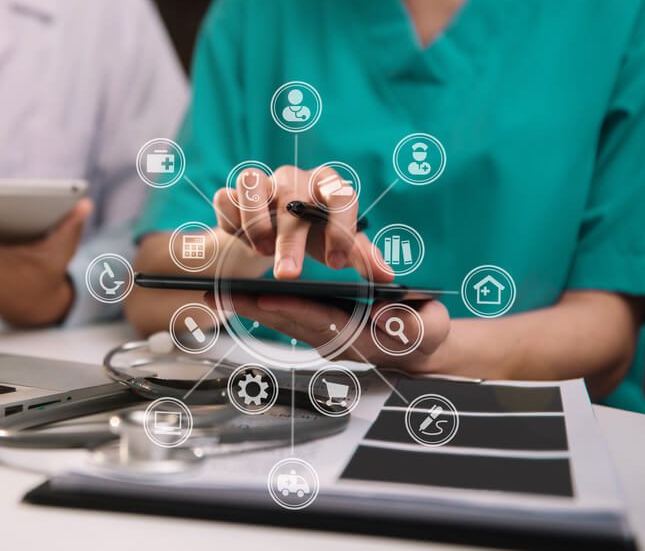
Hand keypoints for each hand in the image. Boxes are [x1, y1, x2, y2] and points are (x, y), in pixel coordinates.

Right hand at [213, 165, 392, 280]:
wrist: (277, 233)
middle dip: (290, 239)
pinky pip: (225, 197)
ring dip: (255, 222)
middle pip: (291, 197)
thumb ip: (361, 257)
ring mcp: (262, 182)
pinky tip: (238, 237)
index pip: (341, 196)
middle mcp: (294, 178)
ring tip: (262, 250)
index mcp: (328, 185)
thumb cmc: (314, 235)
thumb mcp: (339, 247)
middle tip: (288, 274)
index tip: (337, 264)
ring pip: (252, 182)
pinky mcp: (233, 193)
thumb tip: (386, 276)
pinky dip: (230, 219)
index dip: (339, 229)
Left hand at [224, 293, 450, 370]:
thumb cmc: (423, 335)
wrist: (419, 350)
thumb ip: (411, 324)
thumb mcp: (428, 328)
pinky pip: (283, 318)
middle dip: (252, 309)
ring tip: (215, 294)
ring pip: (280, 321)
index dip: (292, 309)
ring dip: (247, 309)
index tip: (264, 297)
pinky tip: (236, 295)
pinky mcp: (316, 329)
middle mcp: (333, 340)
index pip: (320, 320)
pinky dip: (259, 306)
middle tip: (218, 296)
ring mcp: (321, 337)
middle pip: (288, 322)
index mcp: (359, 337)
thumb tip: (387, 314)